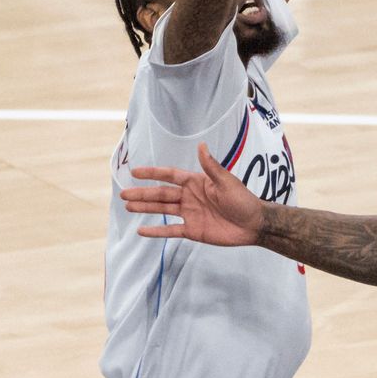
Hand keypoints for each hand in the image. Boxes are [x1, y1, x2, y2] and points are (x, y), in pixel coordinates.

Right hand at [122, 144, 263, 245]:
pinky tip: (141, 230)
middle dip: (142, 193)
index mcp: (196, 182)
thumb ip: (211, 167)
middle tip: (123, 193)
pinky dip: (156, 231)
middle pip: (161, 194)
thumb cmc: (243, 200)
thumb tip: (201, 146)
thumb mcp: (226, 182)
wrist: (254, 225)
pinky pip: (170, 230)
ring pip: (162, 210)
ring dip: (145, 208)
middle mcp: (189, 197)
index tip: (135, 172)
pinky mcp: (192, 230)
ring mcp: (189, 214)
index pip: (170, 176)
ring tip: (128, 206)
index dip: (153, 173)